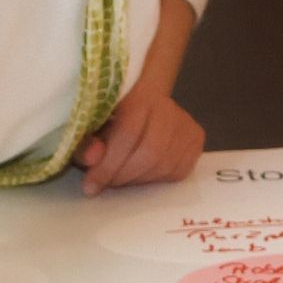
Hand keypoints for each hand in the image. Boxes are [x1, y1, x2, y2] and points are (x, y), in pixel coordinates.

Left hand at [74, 81, 203, 193]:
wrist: (140, 101)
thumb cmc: (110, 116)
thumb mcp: (89, 127)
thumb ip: (86, 143)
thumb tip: (92, 158)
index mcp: (138, 96)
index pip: (128, 133)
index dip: (109, 164)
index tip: (90, 186)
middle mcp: (167, 106)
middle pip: (151, 153)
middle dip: (123, 176)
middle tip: (107, 183)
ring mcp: (186, 122)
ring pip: (165, 165)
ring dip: (138, 180)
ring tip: (122, 177)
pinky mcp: (196, 137)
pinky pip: (179, 171)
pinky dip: (157, 179)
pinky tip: (143, 173)